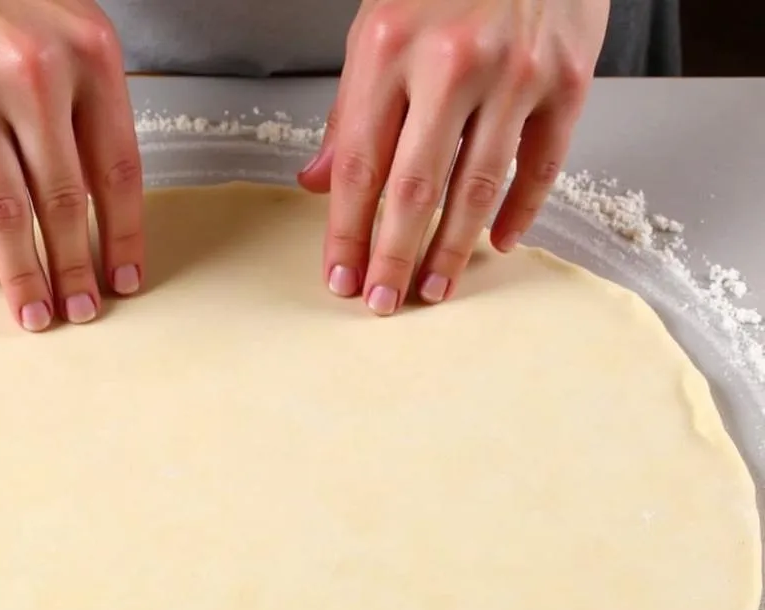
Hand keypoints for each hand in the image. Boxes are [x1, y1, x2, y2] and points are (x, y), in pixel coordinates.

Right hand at [0, 0, 142, 330]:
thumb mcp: (71, 27)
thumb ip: (88, 103)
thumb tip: (102, 196)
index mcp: (89, 58)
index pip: (119, 173)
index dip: (125, 237)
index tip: (126, 280)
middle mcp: (33, 77)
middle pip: (66, 202)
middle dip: (76, 270)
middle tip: (80, 313)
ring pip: (5, 211)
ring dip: (23, 274)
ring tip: (34, 314)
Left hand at [298, 0, 608, 314]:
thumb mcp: (378, 27)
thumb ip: (350, 110)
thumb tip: (320, 183)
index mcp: (390, 47)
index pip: (360, 165)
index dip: (347, 232)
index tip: (340, 278)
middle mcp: (453, 61)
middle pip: (415, 188)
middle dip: (393, 256)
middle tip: (383, 302)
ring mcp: (516, 72)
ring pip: (478, 186)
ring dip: (452, 248)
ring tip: (434, 287)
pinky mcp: (568, 78)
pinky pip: (542, 164)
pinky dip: (521, 210)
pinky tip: (500, 241)